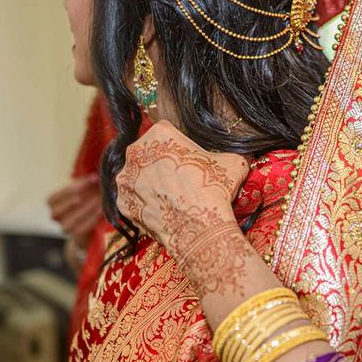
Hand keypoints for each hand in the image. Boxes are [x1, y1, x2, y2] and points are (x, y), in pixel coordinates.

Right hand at [47, 174, 102, 248]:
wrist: (90, 225)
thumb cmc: (87, 200)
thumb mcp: (84, 189)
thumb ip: (86, 182)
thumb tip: (97, 174)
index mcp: (52, 201)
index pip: (60, 193)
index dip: (78, 185)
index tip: (95, 177)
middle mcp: (54, 215)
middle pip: (67, 205)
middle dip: (84, 194)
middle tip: (100, 187)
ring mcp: (64, 227)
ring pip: (74, 217)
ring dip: (90, 206)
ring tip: (102, 198)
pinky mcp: (76, 236)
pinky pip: (83, 227)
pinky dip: (94, 217)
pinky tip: (103, 209)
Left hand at [114, 120, 247, 260]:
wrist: (200, 228)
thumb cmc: (215, 190)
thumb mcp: (233, 162)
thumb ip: (227, 155)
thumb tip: (239, 157)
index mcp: (160, 134)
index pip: (167, 132)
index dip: (180, 146)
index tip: (189, 159)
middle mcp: (135, 152)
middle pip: (148, 152)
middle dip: (161, 162)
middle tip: (181, 178)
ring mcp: (125, 179)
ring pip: (138, 175)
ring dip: (151, 182)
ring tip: (173, 196)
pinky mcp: (122, 203)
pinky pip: (133, 198)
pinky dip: (146, 203)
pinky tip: (164, 209)